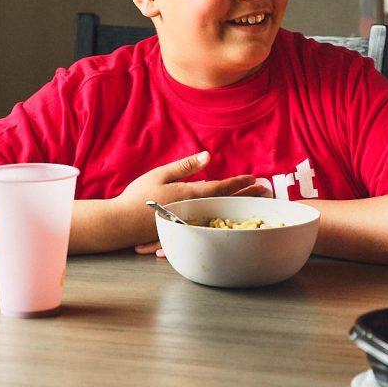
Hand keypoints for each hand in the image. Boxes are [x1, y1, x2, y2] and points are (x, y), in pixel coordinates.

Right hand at [115, 150, 266, 245]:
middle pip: (227, 202)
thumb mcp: (162, 174)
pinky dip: (222, 218)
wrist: (121, 223)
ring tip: (253, 204)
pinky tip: (228, 218)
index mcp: (192, 195)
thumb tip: (207, 156)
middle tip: (266, 191)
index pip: (222, 187)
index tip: (254, 178)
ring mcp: (190, 223)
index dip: (239, 182)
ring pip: (221, 214)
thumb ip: (186, 166)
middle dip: (247, 196)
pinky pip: (208, 223)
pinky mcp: (183, 230)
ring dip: (239, 207)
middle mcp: (195, 211)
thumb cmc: (138, 196)